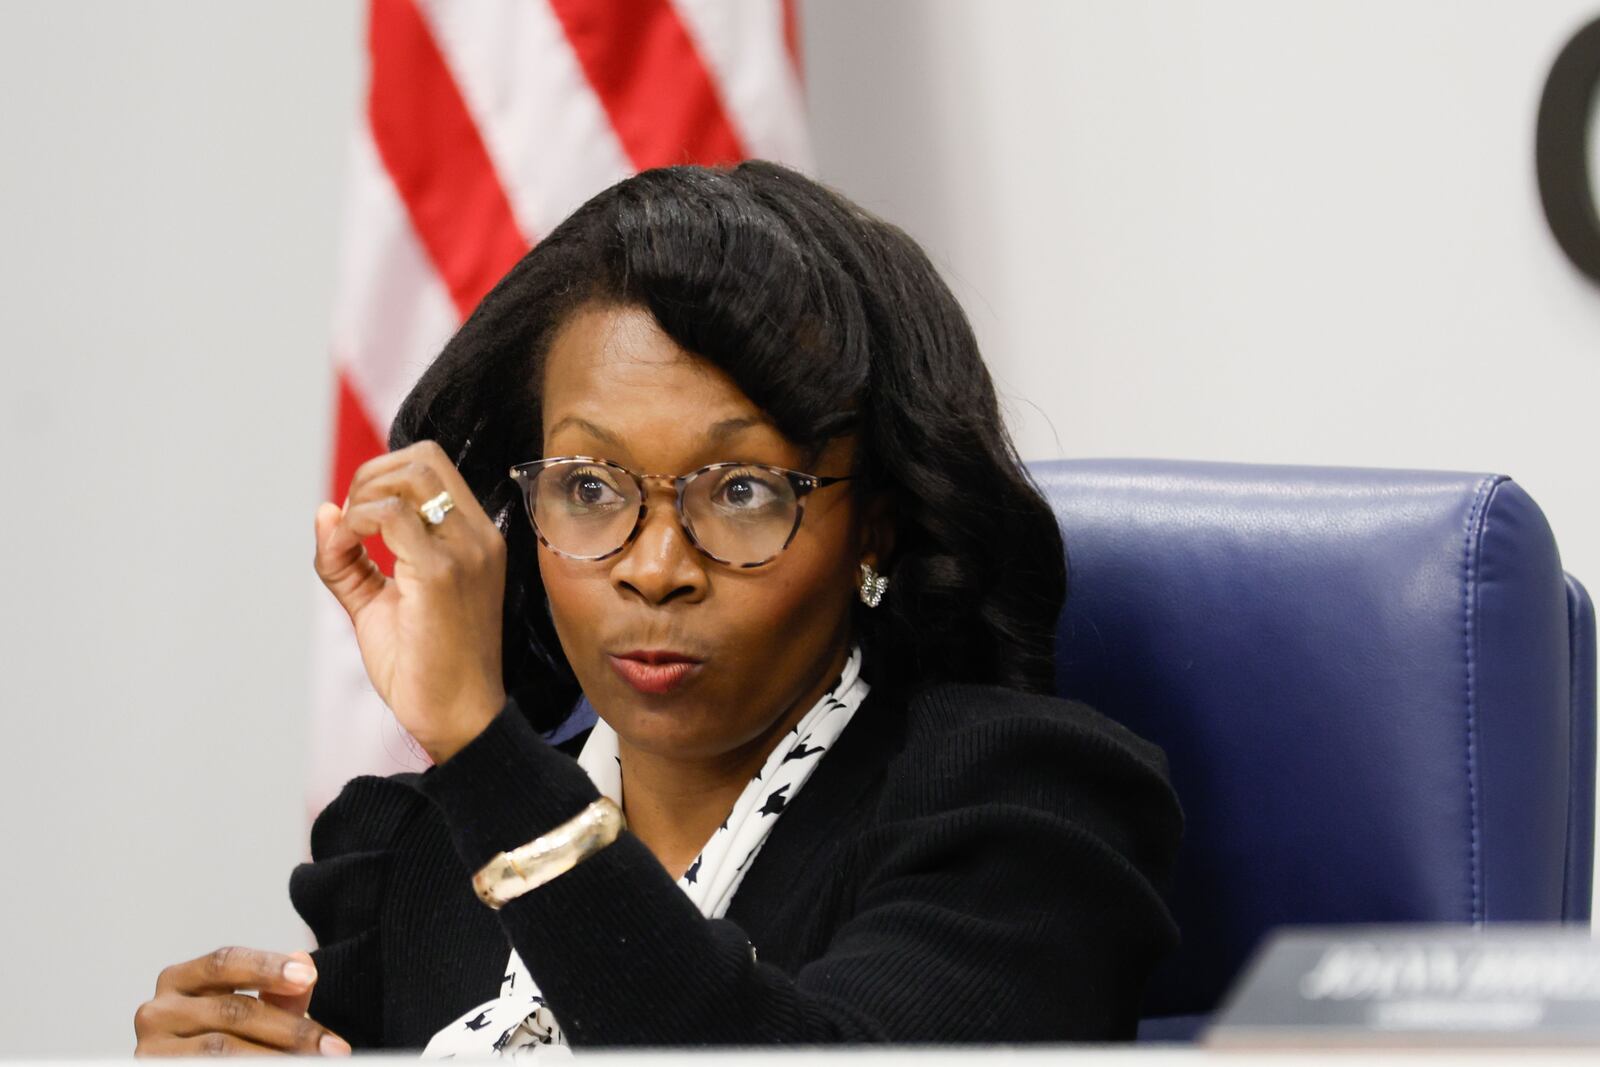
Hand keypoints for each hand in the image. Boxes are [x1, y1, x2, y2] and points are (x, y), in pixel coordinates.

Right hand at [134, 947, 351, 1055]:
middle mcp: (156, 1011)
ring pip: (222, 1050)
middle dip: (291, 1028)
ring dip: (277, 1058)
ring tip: (316, 1062)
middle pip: (232, 1011)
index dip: (268, 967)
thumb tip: (303, 958)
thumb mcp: (251, 1015)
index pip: (225, 962)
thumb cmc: (225, 1043)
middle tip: (334, 1047)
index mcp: (179, 980)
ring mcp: (151, 1050)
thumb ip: (278, 992)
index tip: (309, 977)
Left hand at [313, 440, 507, 763]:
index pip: (432, 466)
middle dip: (370, 478)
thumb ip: (351, 559)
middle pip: (423, 458)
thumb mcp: (380, 604)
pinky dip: (355, 525)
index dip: (383, 476)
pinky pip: (389, 516)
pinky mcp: (441, 574)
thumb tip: (324, 511)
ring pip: (408, 477)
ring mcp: (465, 552)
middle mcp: (479, 537)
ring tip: (349, 544)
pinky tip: (348, 555)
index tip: (357, 523)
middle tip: (350, 528)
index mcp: (475, 539)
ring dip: (362, 499)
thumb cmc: (427, 670)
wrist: (457, 719)